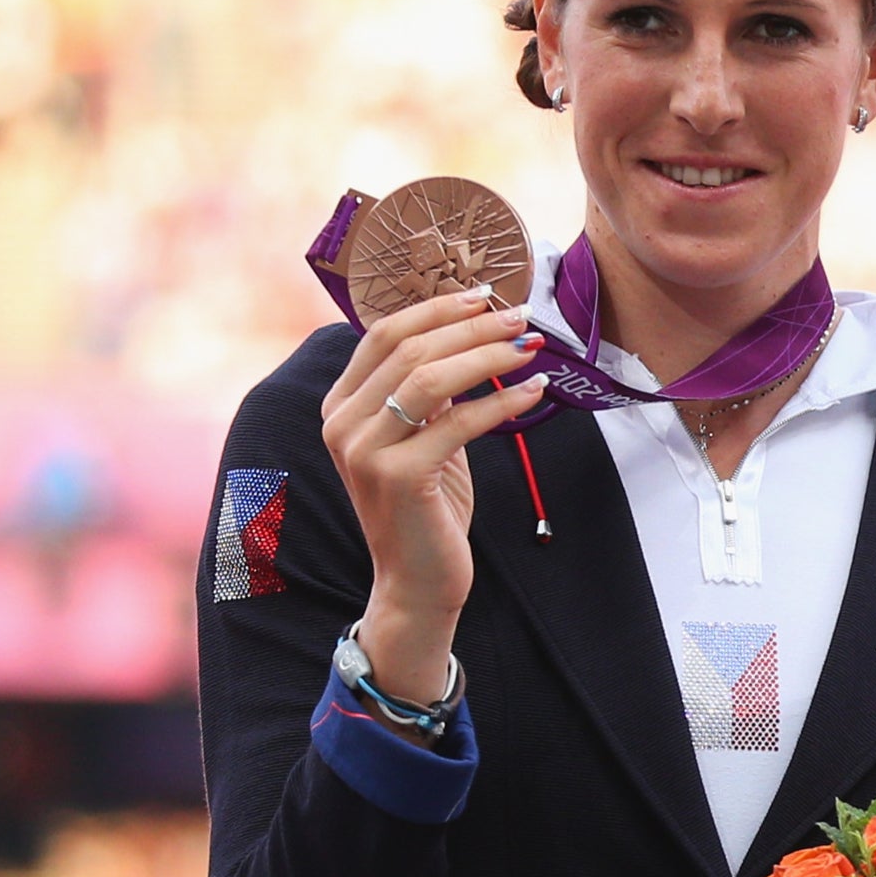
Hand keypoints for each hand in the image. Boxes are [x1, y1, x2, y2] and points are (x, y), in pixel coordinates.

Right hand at [322, 287, 549, 703]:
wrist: (416, 581)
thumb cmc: (428, 508)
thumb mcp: (424, 440)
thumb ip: (430, 395)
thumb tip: (473, 337)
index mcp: (340, 404)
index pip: (384, 334)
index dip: (437, 308)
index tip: (486, 295)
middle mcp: (341, 422)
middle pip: (409, 347)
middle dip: (471, 326)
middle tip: (521, 316)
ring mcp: (365, 449)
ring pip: (430, 378)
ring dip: (487, 356)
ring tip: (531, 347)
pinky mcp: (397, 476)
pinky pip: (458, 422)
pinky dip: (502, 402)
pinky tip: (535, 393)